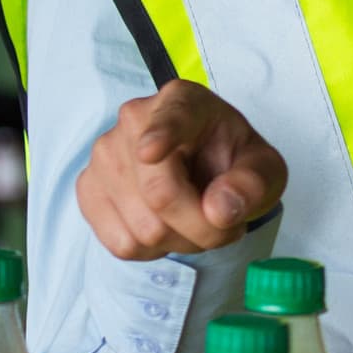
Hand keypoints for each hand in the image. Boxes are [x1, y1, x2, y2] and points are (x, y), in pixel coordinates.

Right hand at [77, 80, 287, 260]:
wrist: (203, 170)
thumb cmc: (233, 162)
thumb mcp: (264, 168)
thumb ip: (252, 184)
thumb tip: (219, 211)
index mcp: (184, 101)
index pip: (171, 118)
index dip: (161, 135)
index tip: (152, 151)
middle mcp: (134, 120)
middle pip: (161, 195)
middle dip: (202, 228)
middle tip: (224, 225)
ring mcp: (104, 154)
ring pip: (142, 228)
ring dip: (180, 242)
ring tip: (195, 220)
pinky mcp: (87, 189)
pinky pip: (121, 242)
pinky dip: (152, 251)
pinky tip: (165, 226)